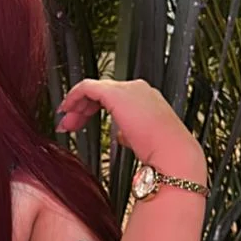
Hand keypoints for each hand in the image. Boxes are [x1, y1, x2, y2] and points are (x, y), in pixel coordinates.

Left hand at [56, 78, 206, 180]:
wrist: (172, 153)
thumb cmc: (163, 152)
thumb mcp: (143, 141)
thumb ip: (130, 133)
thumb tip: (122, 135)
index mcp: (146, 99)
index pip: (114, 97)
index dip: (94, 109)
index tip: (81, 123)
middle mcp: (138, 90)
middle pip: (102, 92)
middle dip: (82, 108)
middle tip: (69, 124)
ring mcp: (128, 89)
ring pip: (93, 89)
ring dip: (76, 105)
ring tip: (67, 123)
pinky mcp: (116, 93)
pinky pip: (87, 87)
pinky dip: (74, 96)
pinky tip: (67, 109)